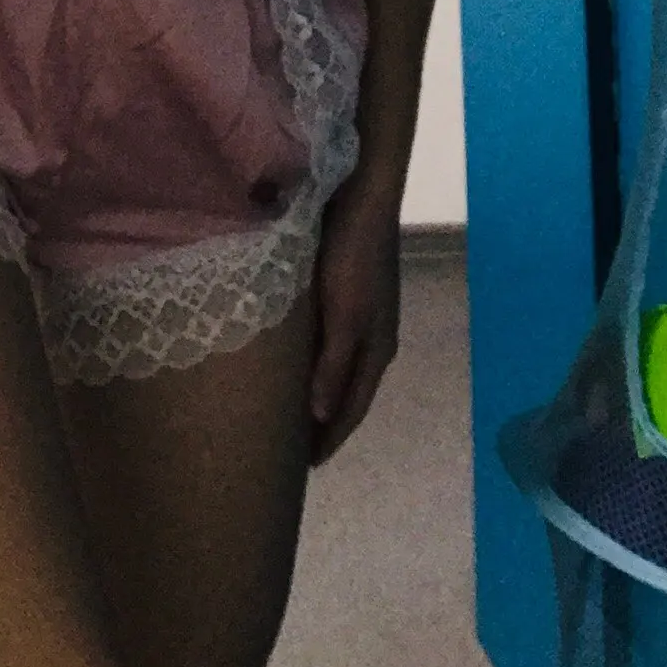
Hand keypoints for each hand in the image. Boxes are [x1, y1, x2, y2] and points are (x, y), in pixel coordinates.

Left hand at [307, 183, 402, 466]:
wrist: (362, 195)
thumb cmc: (352, 256)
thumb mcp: (344, 312)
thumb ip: (334, 363)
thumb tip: (321, 418)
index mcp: (377, 348)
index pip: (351, 408)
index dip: (329, 439)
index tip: (302, 471)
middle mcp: (373, 336)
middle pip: (347, 393)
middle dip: (324, 424)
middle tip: (290, 451)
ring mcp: (361, 313)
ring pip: (338, 368)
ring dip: (319, 394)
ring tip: (289, 414)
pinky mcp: (346, 291)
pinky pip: (329, 343)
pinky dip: (315, 364)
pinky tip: (294, 362)